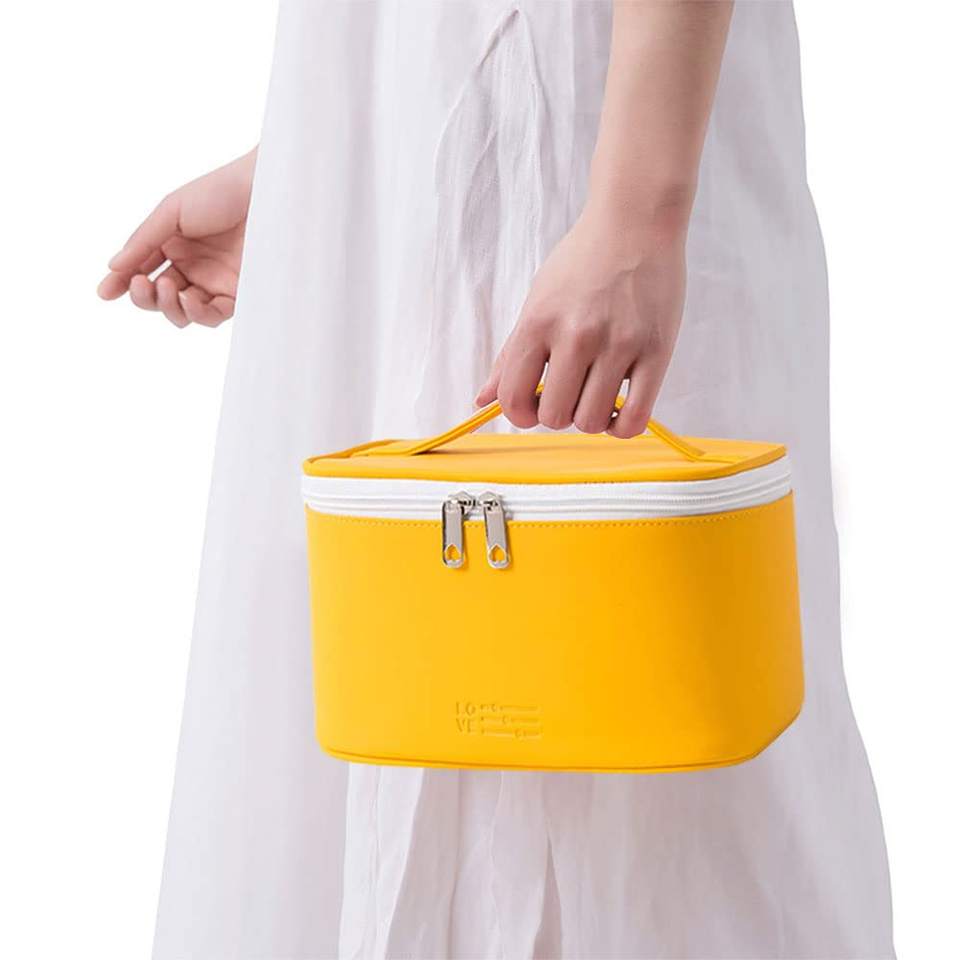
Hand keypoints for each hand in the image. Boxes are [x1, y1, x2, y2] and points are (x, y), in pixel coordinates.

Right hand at [97, 149, 256, 326]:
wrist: (263, 192)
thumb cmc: (220, 192)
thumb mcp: (172, 212)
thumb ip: (144, 241)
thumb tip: (113, 267)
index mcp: (171, 244)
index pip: (141, 270)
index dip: (121, 283)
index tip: (104, 293)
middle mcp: (191, 266)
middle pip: (159, 297)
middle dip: (145, 298)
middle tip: (142, 284)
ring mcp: (214, 281)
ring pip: (182, 311)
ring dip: (167, 307)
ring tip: (168, 287)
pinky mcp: (237, 293)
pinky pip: (211, 315)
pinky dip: (195, 313)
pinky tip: (188, 299)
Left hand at [475, 202, 686, 437]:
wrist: (636, 222)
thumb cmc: (583, 261)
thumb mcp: (537, 300)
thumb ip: (511, 355)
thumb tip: (482, 400)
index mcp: (538, 323)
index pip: (513, 398)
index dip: (520, 415)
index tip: (533, 405)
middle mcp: (576, 335)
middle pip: (554, 416)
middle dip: (557, 415)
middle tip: (569, 393)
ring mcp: (618, 344)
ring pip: (592, 421)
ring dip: (590, 419)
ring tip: (596, 396)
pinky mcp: (657, 351)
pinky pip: (636, 417)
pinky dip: (622, 428)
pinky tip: (618, 411)